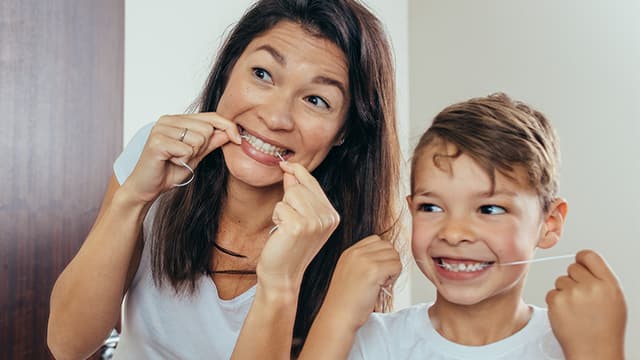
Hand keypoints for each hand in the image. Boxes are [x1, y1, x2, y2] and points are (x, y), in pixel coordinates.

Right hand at [122, 113, 240, 201]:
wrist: (146, 188)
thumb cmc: (168, 171)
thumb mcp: (196, 156)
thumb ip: (211, 142)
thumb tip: (230, 131)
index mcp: (177, 119)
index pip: (210, 116)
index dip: (228, 127)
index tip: (239, 140)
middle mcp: (168, 120)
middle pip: (207, 129)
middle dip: (202, 148)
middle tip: (185, 157)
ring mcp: (161, 128)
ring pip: (198, 139)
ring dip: (191, 155)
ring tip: (176, 159)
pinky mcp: (157, 141)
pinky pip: (186, 150)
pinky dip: (183, 160)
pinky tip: (170, 162)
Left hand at [256, 162, 340, 291]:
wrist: (283, 276)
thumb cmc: (289, 248)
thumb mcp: (300, 218)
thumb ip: (299, 194)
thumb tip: (291, 171)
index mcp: (333, 215)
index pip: (313, 183)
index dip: (298, 171)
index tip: (286, 165)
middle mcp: (328, 218)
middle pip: (300, 186)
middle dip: (288, 198)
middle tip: (289, 222)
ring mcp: (315, 222)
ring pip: (291, 194)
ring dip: (282, 208)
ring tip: (286, 227)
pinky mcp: (299, 226)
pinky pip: (280, 207)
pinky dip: (276, 218)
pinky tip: (281, 233)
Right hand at [321, 236, 401, 329]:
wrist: (338, 316)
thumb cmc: (345, 302)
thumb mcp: (349, 273)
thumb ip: (363, 262)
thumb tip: (386, 258)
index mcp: (349, 252)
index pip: (376, 240)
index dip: (382, 255)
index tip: (377, 271)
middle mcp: (356, 252)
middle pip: (387, 245)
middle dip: (389, 261)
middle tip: (382, 278)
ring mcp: (364, 260)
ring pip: (394, 255)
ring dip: (393, 269)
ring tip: (381, 283)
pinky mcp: (374, 270)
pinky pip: (397, 266)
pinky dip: (394, 277)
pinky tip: (382, 287)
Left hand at [546, 250, 626, 359]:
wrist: (594, 351)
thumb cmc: (605, 329)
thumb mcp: (614, 300)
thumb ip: (600, 280)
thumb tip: (584, 265)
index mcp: (608, 284)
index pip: (589, 256)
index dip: (581, 259)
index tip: (579, 265)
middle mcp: (591, 286)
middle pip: (572, 268)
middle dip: (573, 279)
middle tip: (580, 298)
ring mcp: (573, 293)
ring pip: (560, 280)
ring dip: (564, 292)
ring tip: (576, 310)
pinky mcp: (557, 301)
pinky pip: (551, 293)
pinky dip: (556, 303)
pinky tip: (567, 315)